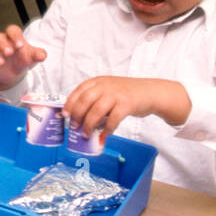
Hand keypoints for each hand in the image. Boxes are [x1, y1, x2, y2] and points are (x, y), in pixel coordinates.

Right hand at [0, 24, 45, 90]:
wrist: (13, 74)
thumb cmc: (22, 60)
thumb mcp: (31, 58)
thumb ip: (38, 55)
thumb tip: (42, 55)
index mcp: (12, 37)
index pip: (12, 30)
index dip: (15, 36)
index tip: (20, 45)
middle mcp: (0, 41)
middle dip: (2, 44)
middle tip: (9, 53)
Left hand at [62, 76, 190, 137]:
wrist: (150, 92)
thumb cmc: (126, 93)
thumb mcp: (107, 90)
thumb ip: (94, 99)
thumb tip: (76, 116)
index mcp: (98, 82)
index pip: (78, 92)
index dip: (69, 104)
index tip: (64, 114)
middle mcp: (105, 86)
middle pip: (84, 101)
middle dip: (77, 116)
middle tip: (74, 127)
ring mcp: (116, 94)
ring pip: (96, 111)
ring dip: (89, 125)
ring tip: (86, 134)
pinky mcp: (127, 104)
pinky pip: (113, 119)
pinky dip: (108, 128)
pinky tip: (106, 134)